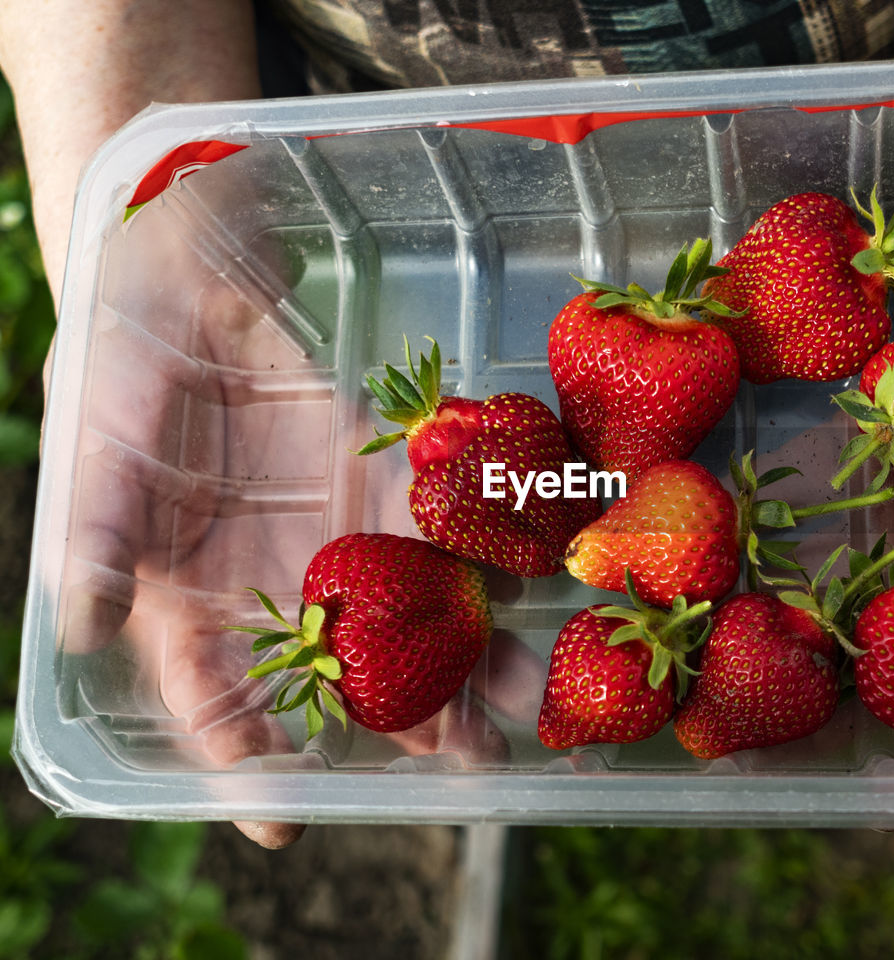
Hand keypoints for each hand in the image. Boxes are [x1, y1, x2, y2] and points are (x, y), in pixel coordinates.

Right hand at [53, 200, 550, 843]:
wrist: (184, 278)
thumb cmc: (120, 369)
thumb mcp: (93, 454)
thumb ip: (97, 539)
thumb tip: (87, 627)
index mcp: (190, 598)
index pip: (214, 700)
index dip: (244, 763)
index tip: (286, 821)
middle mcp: (273, 580)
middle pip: (341, 670)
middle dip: (406, 720)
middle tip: (468, 765)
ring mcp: (332, 530)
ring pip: (404, 610)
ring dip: (465, 654)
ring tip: (525, 700)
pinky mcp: (376, 475)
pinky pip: (432, 522)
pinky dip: (477, 554)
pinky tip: (526, 587)